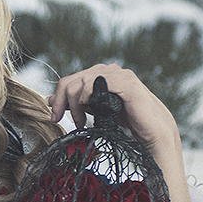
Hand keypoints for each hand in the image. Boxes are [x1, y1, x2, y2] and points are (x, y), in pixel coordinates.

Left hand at [47, 63, 180, 164]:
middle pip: (71, 80)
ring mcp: (118, 74)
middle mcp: (108, 71)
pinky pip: (96, 83)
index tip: (54, 116)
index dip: (58, 98)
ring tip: (80, 122)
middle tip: (60, 120)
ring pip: (81, 82)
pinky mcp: (126, 82)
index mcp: (100, 75)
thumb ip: (76, 102)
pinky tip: (88, 111)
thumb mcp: (94, 110)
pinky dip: (86, 97)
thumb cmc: (126, 121)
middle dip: (61, 102)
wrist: (152, 131)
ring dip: (74, 104)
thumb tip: (50, 99)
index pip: (70, 80)